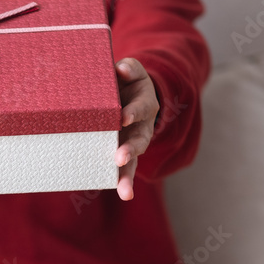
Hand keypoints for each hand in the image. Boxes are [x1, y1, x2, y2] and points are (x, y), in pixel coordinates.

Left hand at [114, 58, 158, 200]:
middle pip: (139, 140)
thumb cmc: (126, 83)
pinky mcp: (124, 153)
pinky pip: (125, 169)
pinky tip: (125, 194)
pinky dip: (125, 182)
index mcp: (143, 104)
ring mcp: (134, 142)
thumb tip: (121, 69)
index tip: (123, 118)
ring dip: (127, 174)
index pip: (140, 108)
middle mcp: (142, 127)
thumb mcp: (131, 72)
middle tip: (120, 157)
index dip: (133, 113)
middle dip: (131, 149)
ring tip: (124, 190)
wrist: (132, 96)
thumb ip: (128, 69)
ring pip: (134, 160)